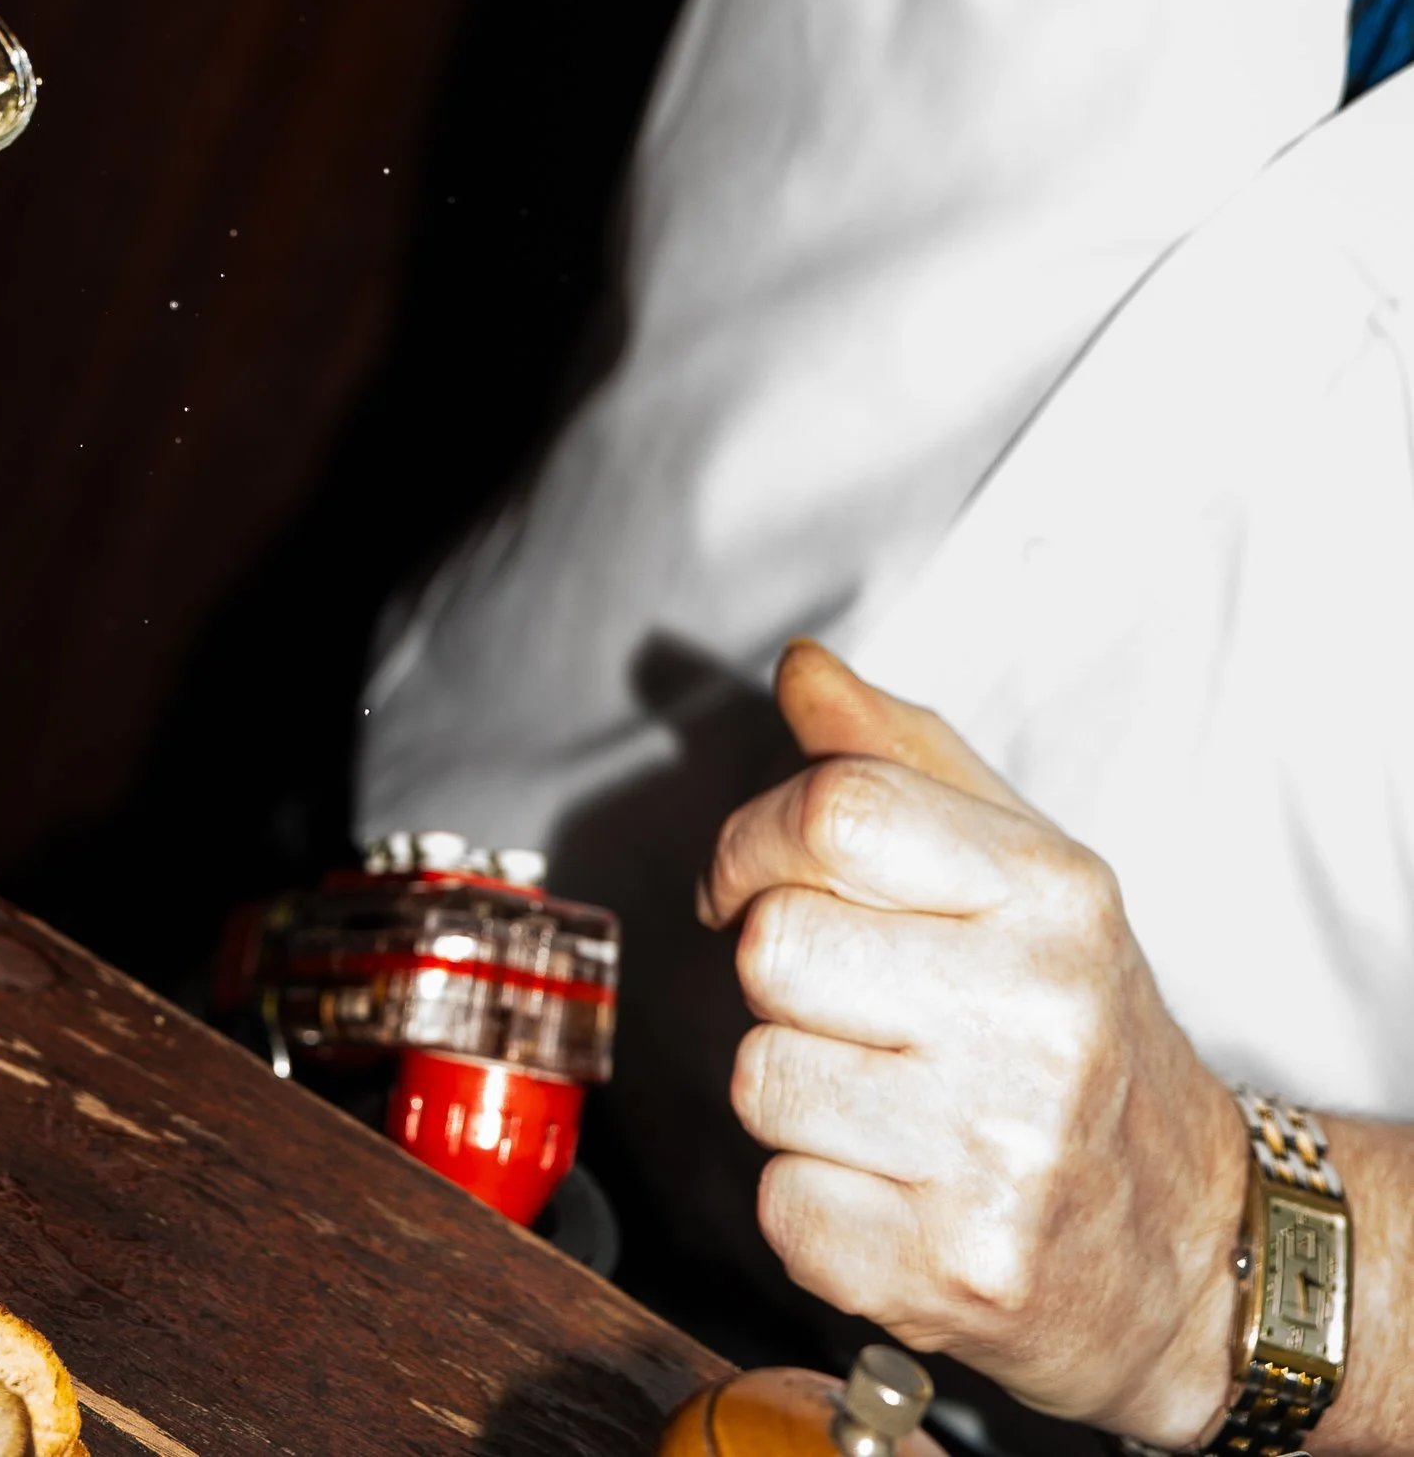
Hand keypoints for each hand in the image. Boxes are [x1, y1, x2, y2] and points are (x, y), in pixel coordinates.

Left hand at [699, 642, 1244, 1443]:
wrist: (1192, 1243)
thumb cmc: (1077, 1027)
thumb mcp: (1023, 865)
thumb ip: (898, 756)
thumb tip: (800, 669)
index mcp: (1050, 895)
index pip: (835, 813)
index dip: (750, 840)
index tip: (749, 876)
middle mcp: (1035, 1019)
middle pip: (773, 947)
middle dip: (780, 974)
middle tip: (850, 1005)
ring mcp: (999, 1155)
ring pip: (761, 1078)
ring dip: (795, 1088)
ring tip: (883, 1098)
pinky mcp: (954, 1273)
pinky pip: (781, 1203)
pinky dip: (812, 1200)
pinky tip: (892, 1187)